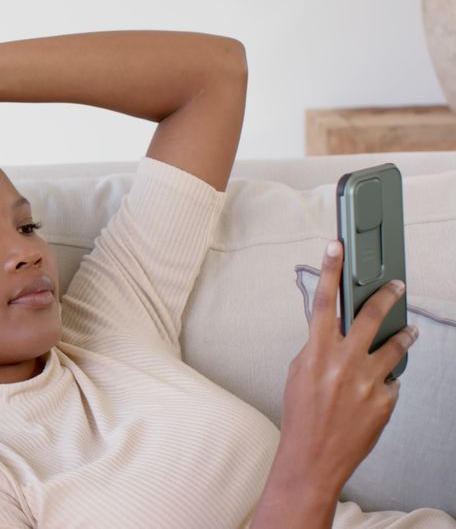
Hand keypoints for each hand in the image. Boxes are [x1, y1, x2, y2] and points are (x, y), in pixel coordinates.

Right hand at [276, 240, 417, 495]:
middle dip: (386, 295)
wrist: (313, 458)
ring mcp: (367, 381)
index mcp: (315, 352)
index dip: (329, 270)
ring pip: (395, 346)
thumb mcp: (298, 373)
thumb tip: (331, 329)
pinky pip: (391, 381)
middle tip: (396, 285)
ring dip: (402, 336)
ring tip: (407, 331)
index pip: (322, 301)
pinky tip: (376, 389)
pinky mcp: (385, 401)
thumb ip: (317, 347)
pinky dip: (385, 381)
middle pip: (370, 316)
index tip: (336, 247)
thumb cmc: (302, 416)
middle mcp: (343, 362)